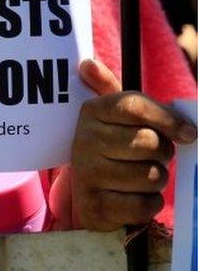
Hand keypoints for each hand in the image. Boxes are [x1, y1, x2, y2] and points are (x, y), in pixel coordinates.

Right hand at [67, 59, 196, 230]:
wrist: (88, 195)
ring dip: (155, 180)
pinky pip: (145, 204)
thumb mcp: (111, 119)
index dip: (167, 119)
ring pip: (150, 175)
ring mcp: (87, 173)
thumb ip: (113, 91)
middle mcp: (84, 140)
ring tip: (139, 177)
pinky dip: (148, 203)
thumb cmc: (112, 149)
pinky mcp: (96, 205)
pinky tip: (134, 197)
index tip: (189, 134)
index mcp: (91, 112)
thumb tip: (89, 65)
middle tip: (151, 156)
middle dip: (162, 154)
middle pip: (148, 142)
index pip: (133, 106)